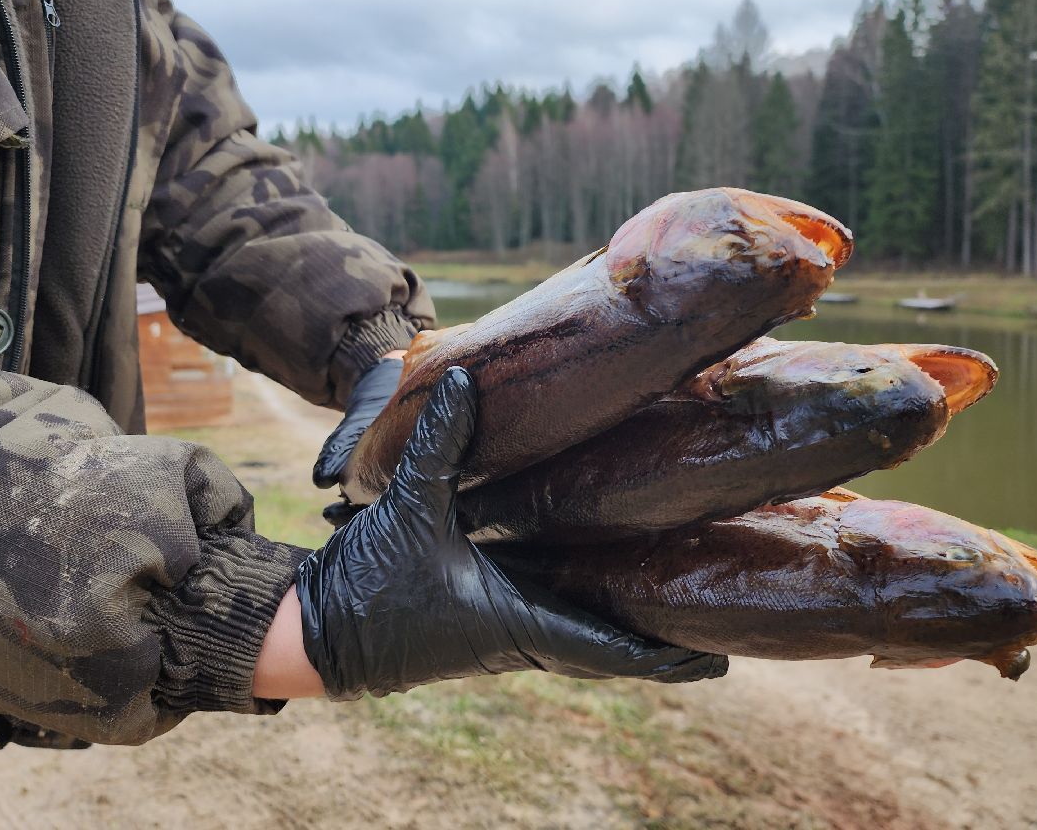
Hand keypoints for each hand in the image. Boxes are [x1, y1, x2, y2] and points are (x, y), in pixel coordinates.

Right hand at [294, 367, 727, 699]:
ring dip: (627, 626)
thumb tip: (470, 378)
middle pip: (610, 648)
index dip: (665, 655)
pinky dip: (590, 609)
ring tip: (676, 604)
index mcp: (515, 621)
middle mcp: (521, 635)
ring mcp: (505, 633)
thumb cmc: (367, 583)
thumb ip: (440, 441)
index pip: (608, 647)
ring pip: (584, 634)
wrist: (319, 631)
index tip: (715, 658)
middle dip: (662, 645)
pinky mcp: (487, 622)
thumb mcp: (408, 504)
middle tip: (717, 635)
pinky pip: (555, 620)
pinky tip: (604, 579)